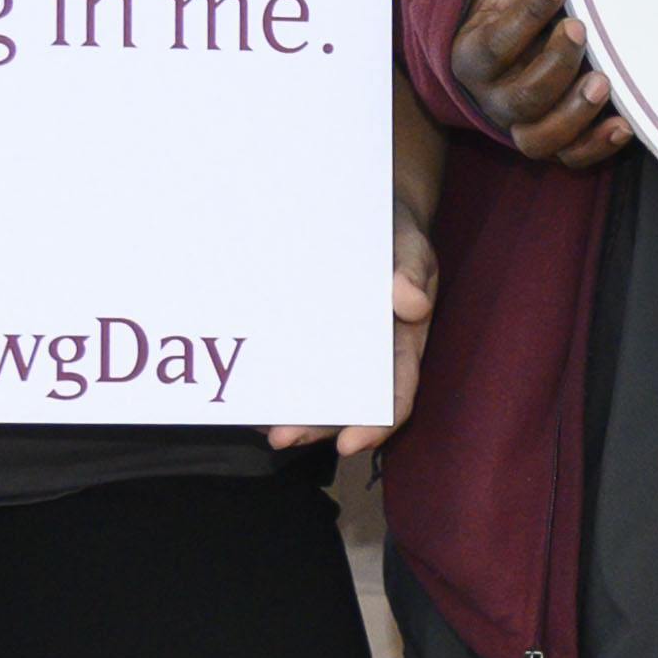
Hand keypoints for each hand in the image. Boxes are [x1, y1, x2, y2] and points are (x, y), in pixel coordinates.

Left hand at [276, 206, 432, 453]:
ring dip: (288, 413)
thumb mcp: (410, 245)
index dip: (375, 425)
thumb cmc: (393, 235)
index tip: (350, 444)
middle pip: (345, 405)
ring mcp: (333, 349)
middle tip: (281, 436)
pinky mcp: (302, 335)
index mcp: (400, 346)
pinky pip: (288, 364)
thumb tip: (411, 304)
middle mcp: (367, 358)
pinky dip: (270, 382)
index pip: (394, 396)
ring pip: (314, 393)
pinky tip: (244, 391)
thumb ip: (413, 269)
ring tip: (256, 424)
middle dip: (316, 427)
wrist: (365, 213)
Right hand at [450, 0, 631, 168]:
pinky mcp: (552, 141)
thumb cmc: (507, 4)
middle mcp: (494, 95)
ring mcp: (523, 123)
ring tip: (604, 82)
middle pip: (518, 95)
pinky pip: (570, 158)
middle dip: (551, 65)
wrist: (505, 51)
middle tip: (582, 29)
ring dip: (572, 113)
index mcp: (474, 52)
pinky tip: (626, 123)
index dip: (523, 16)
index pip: (491, 44)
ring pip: (539, 136)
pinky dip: (596, 148)